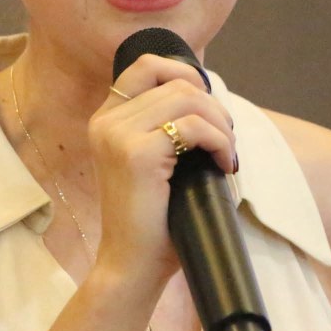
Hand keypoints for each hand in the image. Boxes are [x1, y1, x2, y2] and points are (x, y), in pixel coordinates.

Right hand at [88, 54, 235, 290]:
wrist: (131, 265)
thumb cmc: (149, 221)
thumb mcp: (152, 162)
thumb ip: (164, 126)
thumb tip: (208, 98)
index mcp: (105, 120)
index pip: (146, 65)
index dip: (185, 73)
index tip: (208, 106)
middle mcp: (105, 121)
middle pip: (176, 81)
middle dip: (214, 107)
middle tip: (225, 142)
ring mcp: (117, 135)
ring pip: (189, 99)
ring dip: (221, 125)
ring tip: (226, 155)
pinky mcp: (137, 154)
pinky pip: (194, 128)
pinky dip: (219, 142)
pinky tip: (223, 164)